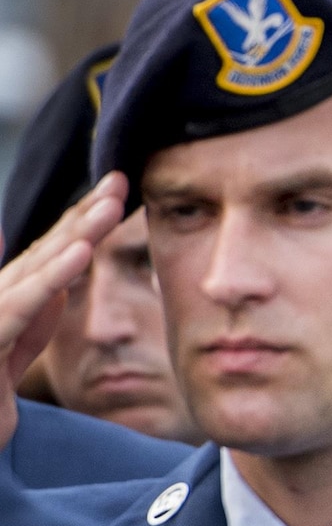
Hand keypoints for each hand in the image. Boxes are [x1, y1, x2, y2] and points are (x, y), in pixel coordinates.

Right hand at [2, 173, 128, 445]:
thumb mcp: (17, 345)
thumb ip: (36, 304)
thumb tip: (56, 255)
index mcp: (13, 300)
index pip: (53, 252)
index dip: (84, 220)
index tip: (122, 191)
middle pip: (47, 250)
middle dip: (86, 214)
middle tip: (124, 180)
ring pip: (38, 269)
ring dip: (77, 234)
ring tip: (113, 205)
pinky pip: (21, 306)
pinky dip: (52, 278)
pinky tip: (81, 254)